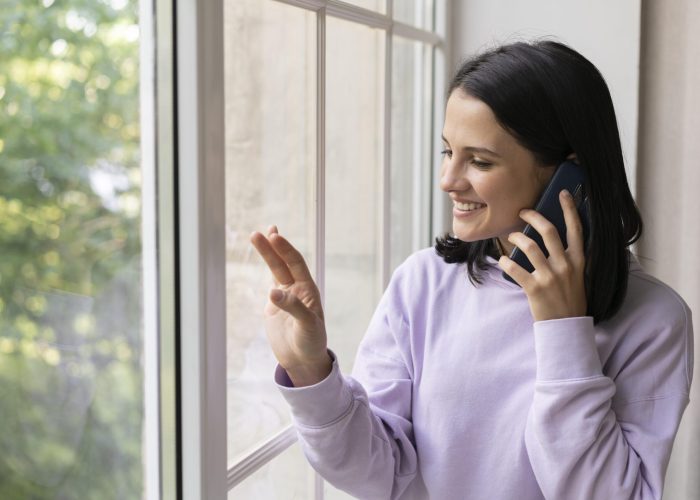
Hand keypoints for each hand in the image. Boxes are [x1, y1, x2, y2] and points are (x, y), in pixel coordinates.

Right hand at [249, 226, 330, 385]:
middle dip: (271, 247)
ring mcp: (285, 296)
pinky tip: (264, 255)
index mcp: (308, 290)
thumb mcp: (307, 325)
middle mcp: (297, 289)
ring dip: (267, 254)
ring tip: (256, 236)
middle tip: (258, 234)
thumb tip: (272, 292)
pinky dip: (266, 270)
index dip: (285, 249)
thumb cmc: (311, 342)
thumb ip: (292, 307)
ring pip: (275, 270)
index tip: (274, 236)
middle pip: (283, 263)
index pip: (295, 263)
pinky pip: (270, 283)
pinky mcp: (274, 306)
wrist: (303, 360)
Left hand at [497, 190, 586, 321]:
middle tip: (523, 212)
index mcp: (579, 260)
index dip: (569, 208)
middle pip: (548, 230)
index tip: (562, 193)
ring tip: (511, 237)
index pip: (576, 228)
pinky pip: (514, 268)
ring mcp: (550, 277)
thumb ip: (568, 256)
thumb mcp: (577, 275)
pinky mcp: (535, 288)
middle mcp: (566, 265)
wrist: (566, 326)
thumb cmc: (569, 298)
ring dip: (516, 238)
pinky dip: (505, 262)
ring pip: (529, 246)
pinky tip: (503, 260)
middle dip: (533, 216)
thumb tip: (551, 236)